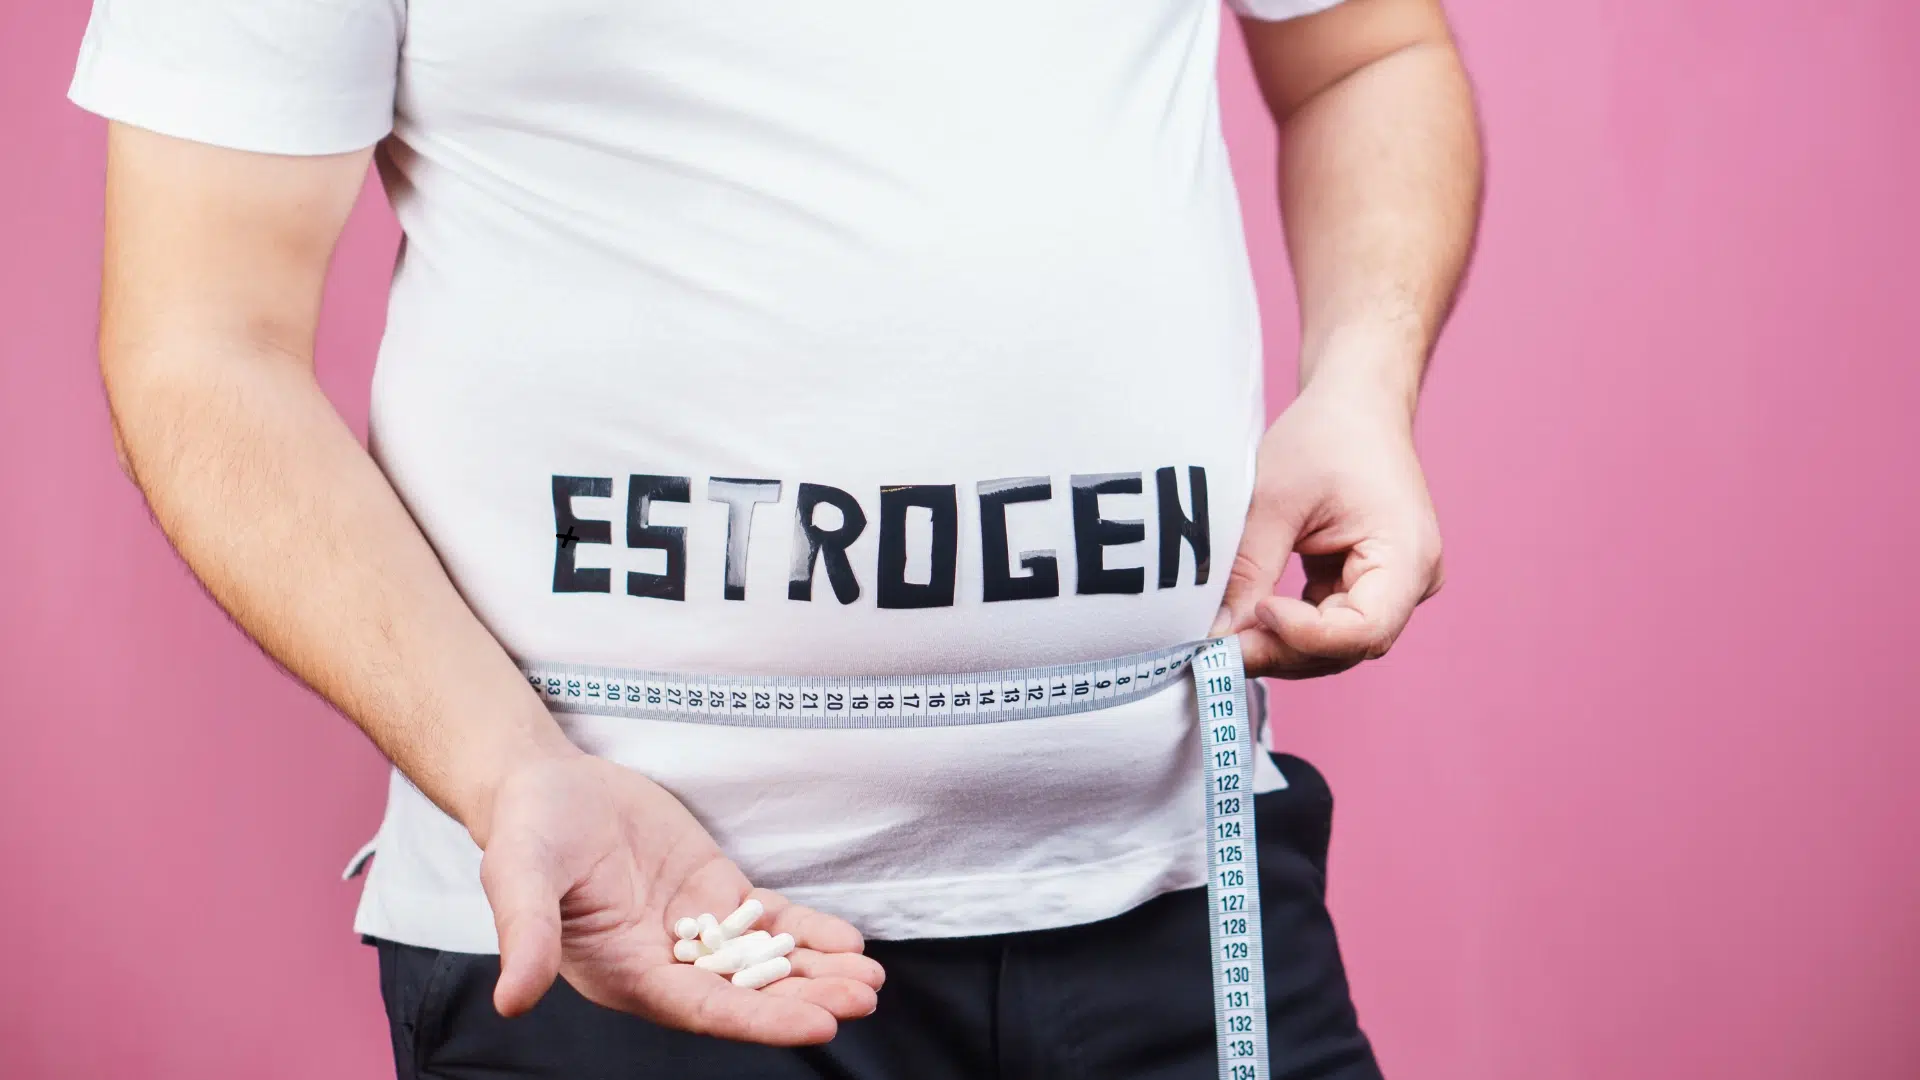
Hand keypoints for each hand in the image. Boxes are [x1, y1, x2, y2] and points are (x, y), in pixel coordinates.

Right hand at [477, 752, 883, 1044]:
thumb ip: (525, 935)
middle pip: (747, 993)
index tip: (818, 1025)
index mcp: (625, 975)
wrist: (548, 788)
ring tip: (870, 977)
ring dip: (817, 971)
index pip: (704, 1010)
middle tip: (862, 998)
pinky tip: (848, 942)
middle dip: (805, 998)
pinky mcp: (715, 895)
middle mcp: (666, 964)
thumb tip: (511, 1000)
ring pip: (766, 961)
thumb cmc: (527, 833)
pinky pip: (770, 921)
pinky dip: (808, 931)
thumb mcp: (518, 875)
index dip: (761, 1019)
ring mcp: (696, 931)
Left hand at [1210, 363, 1443, 678]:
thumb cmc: (1325, 437)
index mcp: (1408, 556)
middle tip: (1214, 648)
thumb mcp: (1275, 498)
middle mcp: (1410, 583)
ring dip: (1278, 646)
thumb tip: (1217, 636)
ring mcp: (1389, 589)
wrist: (1355, 406)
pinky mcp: (1362, 586)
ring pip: (1333, 646)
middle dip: (1281, 650)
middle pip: (1347, 647)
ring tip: (1223, 637)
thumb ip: (1250, 569)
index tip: (1254, 611)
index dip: (1304, 636)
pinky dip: (1285, 629)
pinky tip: (1244, 620)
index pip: (1364, 630)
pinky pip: (1325, 626)